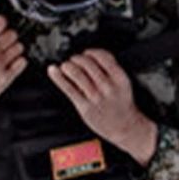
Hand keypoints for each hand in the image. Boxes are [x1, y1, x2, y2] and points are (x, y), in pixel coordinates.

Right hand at [0, 0, 25, 117]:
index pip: (1, 21)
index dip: (1, 26)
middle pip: (13, 34)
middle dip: (8, 39)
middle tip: (1, 46)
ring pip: (20, 47)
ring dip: (14, 51)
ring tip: (4, 56)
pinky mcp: (5, 77)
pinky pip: (22, 62)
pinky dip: (18, 63)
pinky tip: (9, 65)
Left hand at [48, 48, 157, 165]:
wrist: (125, 127)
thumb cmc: (122, 105)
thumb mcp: (123, 83)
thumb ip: (111, 69)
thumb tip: (91, 55)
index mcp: (119, 78)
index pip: (102, 56)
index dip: (91, 52)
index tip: (86, 53)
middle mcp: (108, 86)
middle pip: (87, 63)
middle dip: (77, 58)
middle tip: (74, 60)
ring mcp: (96, 96)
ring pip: (77, 73)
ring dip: (67, 66)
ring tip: (65, 66)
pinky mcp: (85, 106)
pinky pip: (69, 88)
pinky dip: (58, 77)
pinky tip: (53, 71)